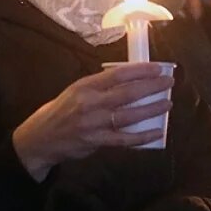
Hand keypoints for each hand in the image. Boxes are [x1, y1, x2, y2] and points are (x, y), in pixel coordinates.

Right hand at [12, 63, 174, 181]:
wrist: (41, 138)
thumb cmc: (63, 111)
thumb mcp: (77, 91)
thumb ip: (100, 86)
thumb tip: (131, 80)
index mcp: (86, 86)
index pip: (117, 74)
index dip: (140, 71)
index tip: (157, 68)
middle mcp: (90, 103)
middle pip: (127, 93)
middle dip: (151, 87)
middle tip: (169, 83)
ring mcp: (93, 123)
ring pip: (128, 115)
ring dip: (151, 109)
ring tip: (167, 104)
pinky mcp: (96, 141)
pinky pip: (124, 139)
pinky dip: (142, 136)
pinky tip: (156, 132)